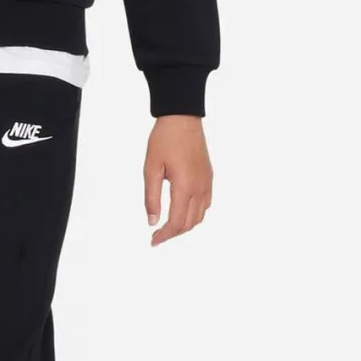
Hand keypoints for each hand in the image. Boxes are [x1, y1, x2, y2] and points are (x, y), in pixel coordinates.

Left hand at [143, 117, 212, 245]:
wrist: (183, 119)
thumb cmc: (164, 140)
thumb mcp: (151, 169)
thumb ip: (151, 197)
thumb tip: (152, 221)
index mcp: (185, 186)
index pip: (176, 222)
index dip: (164, 235)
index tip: (153, 241)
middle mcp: (200, 187)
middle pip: (189, 223)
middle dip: (173, 234)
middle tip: (157, 236)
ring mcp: (207, 183)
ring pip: (200, 216)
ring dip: (184, 226)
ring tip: (168, 227)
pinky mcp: (209, 177)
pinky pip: (205, 204)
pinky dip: (194, 214)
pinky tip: (182, 212)